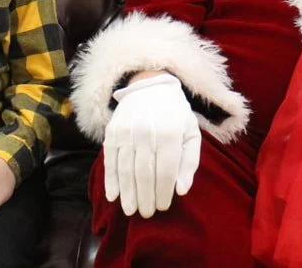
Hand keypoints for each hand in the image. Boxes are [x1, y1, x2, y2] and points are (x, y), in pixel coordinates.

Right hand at [104, 73, 200, 217]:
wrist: (150, 87)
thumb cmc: (175, 115)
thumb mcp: (191, 134)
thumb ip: (189, 162)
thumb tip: (181, 191)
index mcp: (169, 133)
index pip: (165, 171)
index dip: (163, 192)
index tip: (163, 206)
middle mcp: (146, 132)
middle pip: (144, 174)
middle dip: (145, 198)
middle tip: (146, 213)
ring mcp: (127, 131)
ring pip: (125, 170)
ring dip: (127, 194)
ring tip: (131, 210)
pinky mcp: (112, 132)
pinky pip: (110, 160)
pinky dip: (110, 180)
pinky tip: (113, 196)